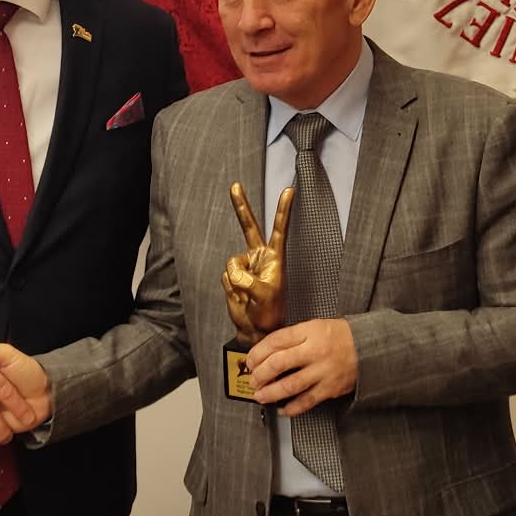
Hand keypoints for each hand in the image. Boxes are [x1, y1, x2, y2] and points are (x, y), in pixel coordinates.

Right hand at [223, 183, 292, 344]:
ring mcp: (246, 266)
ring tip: (249, 296)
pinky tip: (240, 296)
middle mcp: (260, 257)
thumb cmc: (270, 314)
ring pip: (232, 263)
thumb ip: (248, 280)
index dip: (283, 210)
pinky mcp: (233, 276)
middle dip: (241, 206)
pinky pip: (226, 276)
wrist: (256, 330)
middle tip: (235, 186)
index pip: (280, 229)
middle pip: (249, 227)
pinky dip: (231, 287)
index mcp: (275, 258)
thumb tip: (232, 270)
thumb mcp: (265, 296)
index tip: (290, 190)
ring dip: (237, 280)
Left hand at [248, 318, 356, 414]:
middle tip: (253, 380)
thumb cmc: (340, 337)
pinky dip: (291, 408)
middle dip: (260, 374)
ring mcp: (322, 371)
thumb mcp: (315, 327)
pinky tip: (282, 409)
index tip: (250, 360)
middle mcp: (314, 351)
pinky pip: (306, 401)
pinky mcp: (329, 388)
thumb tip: (268, 353)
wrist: (369, 347)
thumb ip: (293, 338)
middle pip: (278, 363)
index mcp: (309, 332)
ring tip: (260, 396)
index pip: (275, 341)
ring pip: (289, 385)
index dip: (257, 353)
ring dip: (270, 393)